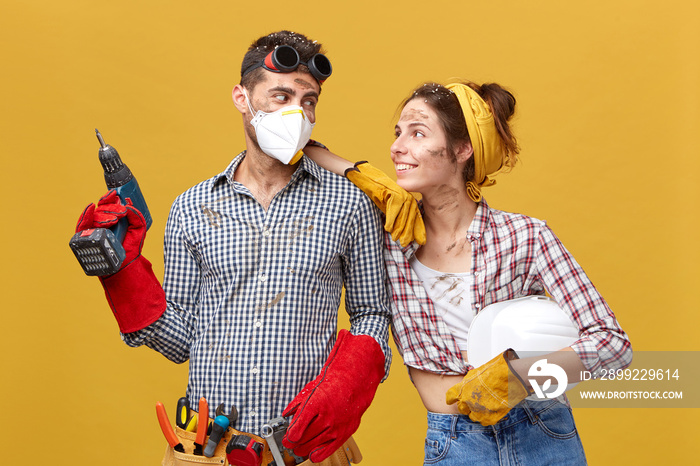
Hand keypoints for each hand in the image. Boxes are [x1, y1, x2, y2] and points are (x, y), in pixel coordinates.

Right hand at [75, 190, 147, 267]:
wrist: (126, 264)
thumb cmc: (131, 247)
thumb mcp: (139, 229)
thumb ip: (136, 216)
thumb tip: (128, 205)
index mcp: (112, 219)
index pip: (107, 204)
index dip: (109, 198)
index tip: (115, 194)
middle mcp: (101, 223)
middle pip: (101, 209)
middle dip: (111, 208)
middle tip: (120, 214)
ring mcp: (93, 230)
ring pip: (95, 216)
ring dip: (104, 215)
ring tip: (114, 220)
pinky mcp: (86, 238)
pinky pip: (82, 225)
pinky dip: (85, 215)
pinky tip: (91, 208)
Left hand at [282, 330, 384, 461]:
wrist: (356, 380)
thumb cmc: (334, 381)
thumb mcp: (311, 388)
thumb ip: (297, 403)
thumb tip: (287, 414)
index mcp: (315, 404)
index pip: (296, 430)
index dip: (288, 437)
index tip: (287, 436)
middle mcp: (326, 417)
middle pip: (302, 440)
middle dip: (292, 444)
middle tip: (289, 442)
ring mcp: (337, 426)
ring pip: (313, 447)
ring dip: (302, 449)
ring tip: (298, 447)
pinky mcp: (345, 432)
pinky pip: (328, 450)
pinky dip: (317, 454)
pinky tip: (312, 452)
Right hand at [345, 162, 425, 246]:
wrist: (365, 177)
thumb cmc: (376, 193)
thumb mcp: (387, 205)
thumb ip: (394, 215)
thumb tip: (397, 232)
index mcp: (407, 200)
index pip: (415, 216)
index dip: (418, 229)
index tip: (421, 241)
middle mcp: (405, 196)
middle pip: (411, 216)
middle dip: (409, 230)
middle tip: (407, 243)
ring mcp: (399, 193)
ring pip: (403, 213)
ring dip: (399, 227)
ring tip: (396, 238)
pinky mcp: (390, 191)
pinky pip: (392, 207)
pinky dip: (390, 218)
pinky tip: (388, 228)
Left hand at [446, 349, 531, 425]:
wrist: (509, 378)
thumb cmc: (494, 372)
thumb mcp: (476, 373)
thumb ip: (468, 382)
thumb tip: (465, 384)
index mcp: (462, 389)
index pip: (450, 396)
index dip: (451, 399)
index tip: (452, 400)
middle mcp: (467, 401)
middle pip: (461, 408)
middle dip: (465, 405)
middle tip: (472, 402)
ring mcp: (478, 411)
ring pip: (472, 417)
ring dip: (476, 412)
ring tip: (484, 406)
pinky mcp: (489, 418)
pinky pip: (483, 422)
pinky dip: (486, 417)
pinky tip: (490, 411)